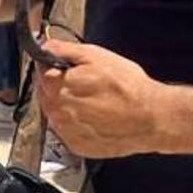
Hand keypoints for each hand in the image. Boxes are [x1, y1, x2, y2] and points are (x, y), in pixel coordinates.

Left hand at [37, 39, 164, 158]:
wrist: (151, 118)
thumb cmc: (127, 86)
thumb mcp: (96, 55)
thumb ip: (65, 50)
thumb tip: (45, 46)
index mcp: (57, 88)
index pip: (41, 72)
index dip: (54, 66)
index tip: (67, 66)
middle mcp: (57, 113)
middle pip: (46, 94)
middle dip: (59, 85)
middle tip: (84, 82)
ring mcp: (66, 133)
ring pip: (56, 113)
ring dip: (66, 104)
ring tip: (92, 100)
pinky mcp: (78, 147)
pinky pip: (68, 131)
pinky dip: (76, 123)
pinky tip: (94, 116)